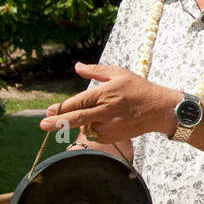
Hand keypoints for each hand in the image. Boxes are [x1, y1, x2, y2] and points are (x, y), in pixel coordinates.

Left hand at [41, 63, 178, 143]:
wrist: (160, 110)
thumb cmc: (139, 89)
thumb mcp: (119, 74)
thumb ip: (96, 71)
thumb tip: (77, 66)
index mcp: (105, 94)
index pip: (79, 102)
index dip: (62, 108)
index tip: (48, 111)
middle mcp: (106, 111)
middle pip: (77, 119)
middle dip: (58, 123)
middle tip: (43, 125)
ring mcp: (110, 126)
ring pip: (86, 127)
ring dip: (86, 122)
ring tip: (105, 112)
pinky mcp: (113, 137)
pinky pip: (96, 134)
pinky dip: (96, 128)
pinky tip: (110, 120)